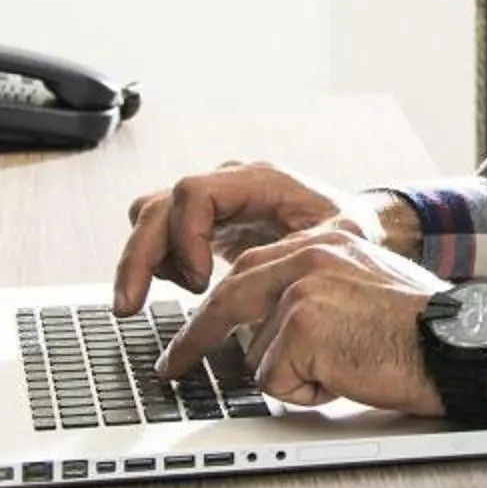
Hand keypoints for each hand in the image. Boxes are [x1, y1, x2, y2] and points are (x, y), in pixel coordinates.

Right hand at [112, 159, 411, 313]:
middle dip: (138, 257)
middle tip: (129, 306)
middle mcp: (230, 185)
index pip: (195, 192)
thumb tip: (250, 277)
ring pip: (152, 217)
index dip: (185, 236)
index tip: (198, 284)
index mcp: (260, 180)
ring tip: (142, 304)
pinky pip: (163, 234)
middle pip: (160, 205)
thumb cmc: (352, 231)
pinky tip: (181, 289)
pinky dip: (158, 263)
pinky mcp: (209, 223)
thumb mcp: (339, 239)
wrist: (357, 228)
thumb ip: (294, 251)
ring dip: (141, 260)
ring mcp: (216, 202)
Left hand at [157, 222, 453, 414]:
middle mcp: (309, 254)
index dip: (213, 308)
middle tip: (172, 368)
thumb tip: (263, 328)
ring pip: (255, 351)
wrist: (458, 343)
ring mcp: (302, 288)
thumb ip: (314, 292)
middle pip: (228, 299)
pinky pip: (275, 379)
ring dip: (290, 374)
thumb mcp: (363, 289)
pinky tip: (346, 376)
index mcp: (324, 241)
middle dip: (193, 340)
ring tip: (343, 367)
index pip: (247, 270)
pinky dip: (306, 391)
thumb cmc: (423, 329)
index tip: (191, 332)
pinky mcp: (302, 325)